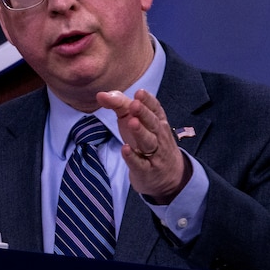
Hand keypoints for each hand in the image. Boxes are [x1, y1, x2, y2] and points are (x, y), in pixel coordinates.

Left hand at [97, 88, 189, 202]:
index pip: (155, 109)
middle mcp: (158, 136)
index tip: (139, 92)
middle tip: (134, 104)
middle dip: (144, 113)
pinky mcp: (145, 171)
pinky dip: (133, 157)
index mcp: (157, 121)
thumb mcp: (134, 121)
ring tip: (132, 122)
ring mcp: (154, 155)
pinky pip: (140, 164)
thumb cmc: (147, 141)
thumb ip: (119, 105)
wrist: (168, 176)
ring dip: (140, 132)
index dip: (148, 101)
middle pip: (152, 124)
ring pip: (148, 142)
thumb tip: (101, 95)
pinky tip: (126, 149)